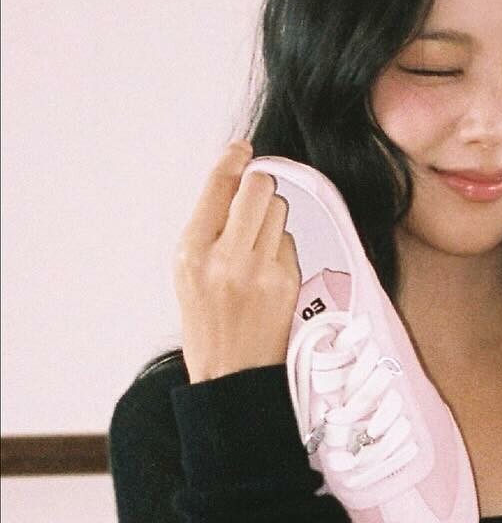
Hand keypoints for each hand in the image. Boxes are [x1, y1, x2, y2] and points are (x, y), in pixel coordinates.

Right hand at [173, 140, 302, 380]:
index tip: (243, 150)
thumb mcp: (188, 272)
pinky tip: (269, 271)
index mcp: (192, 251)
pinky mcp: (288, 282)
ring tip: (257, 246)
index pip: (217, 188)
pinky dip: (282, 248)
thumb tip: (234, 182)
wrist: (231, 373)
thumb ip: (208, 228)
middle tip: (254, 196)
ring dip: (272, 218)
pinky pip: (291, 242)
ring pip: (279, 211)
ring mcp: (260, 270)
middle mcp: (226, 257)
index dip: (233, 161)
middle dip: (259, 186)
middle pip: (258, 189)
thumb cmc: (207, 322)